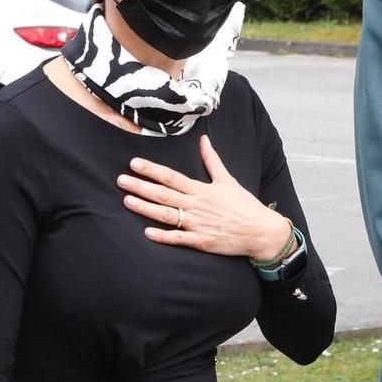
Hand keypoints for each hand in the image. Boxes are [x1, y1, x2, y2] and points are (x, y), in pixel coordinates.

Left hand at [118, 136, 291, 258]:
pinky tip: (147, 232)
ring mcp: (199, 224)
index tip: (134, 163)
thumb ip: (212, 160)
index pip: (171, 177)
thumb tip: (203, 140)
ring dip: (146, 208)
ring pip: (167, 214)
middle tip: (120, 180)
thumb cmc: (244, 205)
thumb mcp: (228, 180)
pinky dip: (164, 236)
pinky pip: (180, 238)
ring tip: (127, 201)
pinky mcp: (202, 242)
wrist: (261, 231)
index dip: (152, 170)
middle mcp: (197, 205)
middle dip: (141, 186)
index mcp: (201, 189)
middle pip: (164, 194)